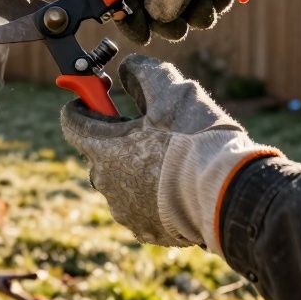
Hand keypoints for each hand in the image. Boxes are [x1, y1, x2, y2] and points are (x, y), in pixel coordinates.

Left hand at [60, 54, 279, 250]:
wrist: (228, 195)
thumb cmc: (196, 140)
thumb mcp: (171, 89)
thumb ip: (142, 73)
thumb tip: (127, 69)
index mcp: (103, 149)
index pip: (72, 122)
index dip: (84, 102)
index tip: (98, 93)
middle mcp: (105, 183)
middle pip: (99, 152)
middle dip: (116, 136)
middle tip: (147, 125)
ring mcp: (124, 210)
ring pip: (120, 180)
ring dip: (135, 166)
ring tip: (170, 157)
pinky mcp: (145, 230)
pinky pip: (140, 205)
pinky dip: (151, 193)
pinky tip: (178, 184)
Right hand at [110, 0, 295, 43]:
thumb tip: (159, 18)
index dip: (123, 10)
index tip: (140, 34)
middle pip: (147, 0)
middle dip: (166, 17)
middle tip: (180, 29)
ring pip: (176, 5)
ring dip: (195, 12)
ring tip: (212, 4)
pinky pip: (199, 0)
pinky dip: (212, 4)